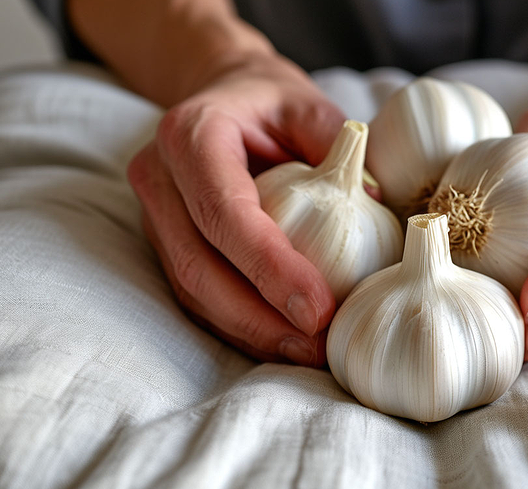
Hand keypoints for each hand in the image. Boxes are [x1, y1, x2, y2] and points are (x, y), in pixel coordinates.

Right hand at [127, 53, 345, 365]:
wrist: (222, 96)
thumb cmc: (270, 102)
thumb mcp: (308, 103)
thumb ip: (336, 143)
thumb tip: (372, 201)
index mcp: (191, 136)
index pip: (225, 213)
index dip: (269, 267)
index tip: (317, 309)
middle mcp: (159, 178)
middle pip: (197, 265)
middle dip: (257, 317)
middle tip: (314, 347)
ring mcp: (155, 215)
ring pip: (191, 289)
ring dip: (247, 330)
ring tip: (304, 353)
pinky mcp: (167, 242)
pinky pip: (195, 293)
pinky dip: (237, 323)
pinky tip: (280, 340)